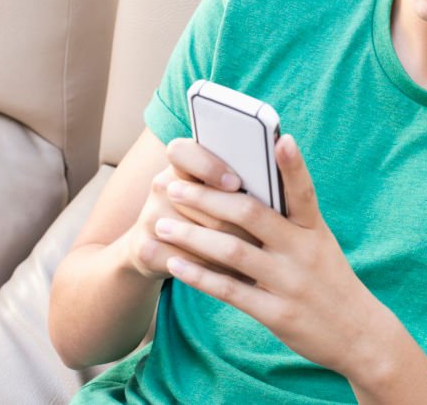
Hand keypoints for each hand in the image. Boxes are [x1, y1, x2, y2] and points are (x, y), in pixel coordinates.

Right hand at [123, 138, 254, 280]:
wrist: (161, 249)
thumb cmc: (213, 213)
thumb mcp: (222, 191)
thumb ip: (244, 181)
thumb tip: (280, 183)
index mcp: (183, 164)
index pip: (183, 151)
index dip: (209, 167)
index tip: (235, 183)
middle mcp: (163, 186)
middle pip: (202, 200)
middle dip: (237, 217)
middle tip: (266, 229)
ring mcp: (151, 217)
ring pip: (198, 234)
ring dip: (234, 245)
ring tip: (263, 252)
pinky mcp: (145, 248)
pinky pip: (187, 261)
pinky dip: (217, 269)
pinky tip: (240, 274)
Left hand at [153, 134, 392, 378]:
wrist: (359, 336)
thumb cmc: (330, 281)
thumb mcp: (320, 245)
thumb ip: (290, 221)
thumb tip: (247, 192)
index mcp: (315, 229)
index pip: (303, 191)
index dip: (293, 165)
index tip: (280, 138)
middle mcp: (303, 251)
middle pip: (250, 214)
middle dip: (207, 198)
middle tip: (173, 188)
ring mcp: (290, 282)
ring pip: (232, 251)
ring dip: (192, 236)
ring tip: (160, 225)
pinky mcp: (278, 314)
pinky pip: (230, 291)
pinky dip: (199, 276)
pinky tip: (175, 265)